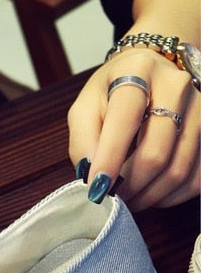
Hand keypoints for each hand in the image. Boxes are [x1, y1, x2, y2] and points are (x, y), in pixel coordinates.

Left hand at [68, 48, 199, 210]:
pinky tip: (150, 194)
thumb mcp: (85, 108)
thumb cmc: (112, 95)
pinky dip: (169, 196)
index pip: (125, 120)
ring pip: (178, 170)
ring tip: (127, 199)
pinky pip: (196, 178)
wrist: (150, 73)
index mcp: (137, 72)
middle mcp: (176, 86)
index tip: (96, 189)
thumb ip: (83, 141)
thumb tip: (92, 176)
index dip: (110, 160)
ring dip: (148, 195)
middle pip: (156, 152)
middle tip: (111, 199)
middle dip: (129, 186)